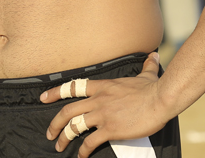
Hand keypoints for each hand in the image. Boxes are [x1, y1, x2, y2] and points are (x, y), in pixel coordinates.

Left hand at [41, 52, 172, 157]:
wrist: (161, 100)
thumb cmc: (154, 88)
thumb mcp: (147, 74)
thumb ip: (146, 66)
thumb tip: (152, 56)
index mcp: (104, 86)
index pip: (74, 87)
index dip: (56, 92)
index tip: (43, 98)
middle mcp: (99, 100)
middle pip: (67, 111)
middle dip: (54, 124)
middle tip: (50, 133)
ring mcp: (103, 114)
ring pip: (74, 127)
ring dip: (64, 139)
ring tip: (60, 147)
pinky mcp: (110, 129)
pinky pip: (89, 142)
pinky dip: (83, 151)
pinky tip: (82, 156)